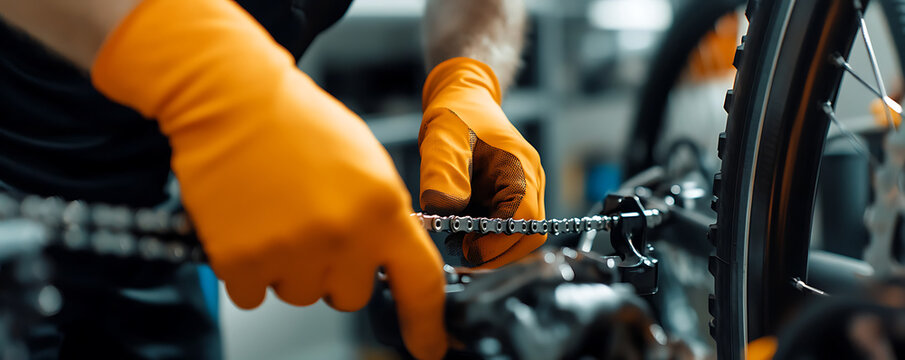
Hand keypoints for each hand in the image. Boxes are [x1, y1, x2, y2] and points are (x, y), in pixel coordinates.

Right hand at [89, 0, 445, 356]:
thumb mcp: (367, 165)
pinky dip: (249, 268)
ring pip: (300, 295)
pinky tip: (249, 224)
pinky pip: (254, 294)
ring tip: (278, 214)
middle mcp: (342, 236)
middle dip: (335, 270)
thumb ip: (383, 217)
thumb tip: (389, 261)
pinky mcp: (241, 261)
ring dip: (290, 267)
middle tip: (314, 222)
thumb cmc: (300, 126)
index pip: (420, 283)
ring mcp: (290, 251)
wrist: (232, 100)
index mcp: (382, 208)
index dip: (427, 325)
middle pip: (350, 296)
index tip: (430, 348)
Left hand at [419, 57, 544, 268]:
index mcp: (519, 166)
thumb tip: (446, 211)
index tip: (467, 249)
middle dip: (496, 252)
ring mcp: (524, 188)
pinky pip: (507, 226)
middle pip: (529, 234)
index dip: (498, 242)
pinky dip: (486, 237)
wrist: (462, 96)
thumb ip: (443, 174)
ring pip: (520, 235)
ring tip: (456, 243)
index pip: (525, 220)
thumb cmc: (455, 113)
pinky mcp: (510, 194)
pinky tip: (460, 232)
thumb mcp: (442, 139)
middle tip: (460, 254)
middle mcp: (529, 180)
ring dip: (491, 247)